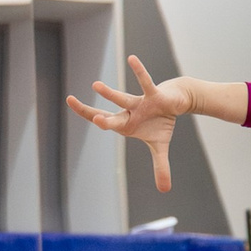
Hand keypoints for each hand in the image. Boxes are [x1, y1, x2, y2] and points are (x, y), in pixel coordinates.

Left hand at [68, 54, 192, 193]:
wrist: (176, 100)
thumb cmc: (161, 121)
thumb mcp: (160, 147)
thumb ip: (160, 167)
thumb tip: (165, 190)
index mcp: (126, 124)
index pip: (105, 122)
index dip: (94, 118)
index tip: (83, 113)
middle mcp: (129, 112)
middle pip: (109, 114)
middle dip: (95, 114)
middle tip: (75, 105)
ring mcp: (140, 103)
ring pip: (122, 99)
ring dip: (110, 94)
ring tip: (95, 86)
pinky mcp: (154, 95)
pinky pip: (145, 82)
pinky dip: (139, 71)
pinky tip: (131, 59)